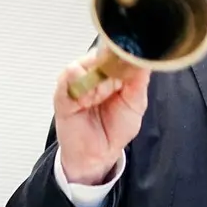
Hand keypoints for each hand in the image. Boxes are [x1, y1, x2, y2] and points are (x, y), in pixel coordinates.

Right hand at [54, 49, 149, 184]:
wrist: (99, 155)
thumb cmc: (115, 128)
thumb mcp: (136, 103)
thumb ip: (139, 80)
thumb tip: (144, 58)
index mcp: (110, 72)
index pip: (114, 51)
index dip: (122, 54)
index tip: (130, 62)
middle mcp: (91, 73)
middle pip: (97, 54)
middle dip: (109, 68)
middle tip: (117, 86)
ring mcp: (75, 82)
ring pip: (82, 65)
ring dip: (95, 80)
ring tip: (102, 97)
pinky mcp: (61, 95)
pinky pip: (66, 80)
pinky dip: (79, 87)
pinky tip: (87, 100)